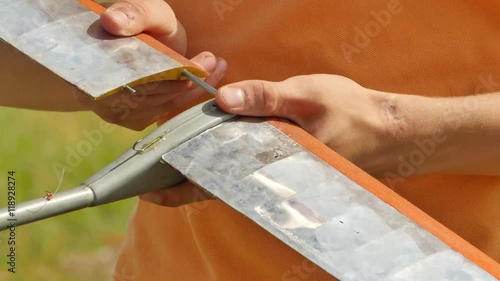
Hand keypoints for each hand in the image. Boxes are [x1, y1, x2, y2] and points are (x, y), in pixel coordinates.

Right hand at [74, 0, 226, 129]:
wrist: (136, 42)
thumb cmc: (139, 23)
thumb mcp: (143, 10)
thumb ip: (133, 12)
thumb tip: (114, 22)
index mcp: (92, 66)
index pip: (128, 78)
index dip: (161, 74)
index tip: (192, 64)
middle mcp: (99, 94)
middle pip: (148, 95)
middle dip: (183, 80)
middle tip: (212, 62)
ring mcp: (116, 111)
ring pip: (159, 105)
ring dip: (191, 89)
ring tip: (217, 66)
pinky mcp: (133, 118)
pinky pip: (163, 111)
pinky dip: (188, 97)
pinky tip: (208, 80)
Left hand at [143, 74, 396, 205]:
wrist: (387, 131)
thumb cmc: (351, 114)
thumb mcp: (307, 97)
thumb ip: (264, 98)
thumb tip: (222, 99)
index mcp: (268, 164)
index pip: (212, 182)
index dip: (178, 187)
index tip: (147, 187)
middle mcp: (267, 174)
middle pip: (213, 175)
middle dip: (183, 160)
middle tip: (156, 146)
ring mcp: (273, 168)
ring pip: (227, 166)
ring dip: (203, 148)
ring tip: (180, 131)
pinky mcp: (280, 159)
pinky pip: (244, 155)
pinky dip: (226, 141)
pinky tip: (218, 126)